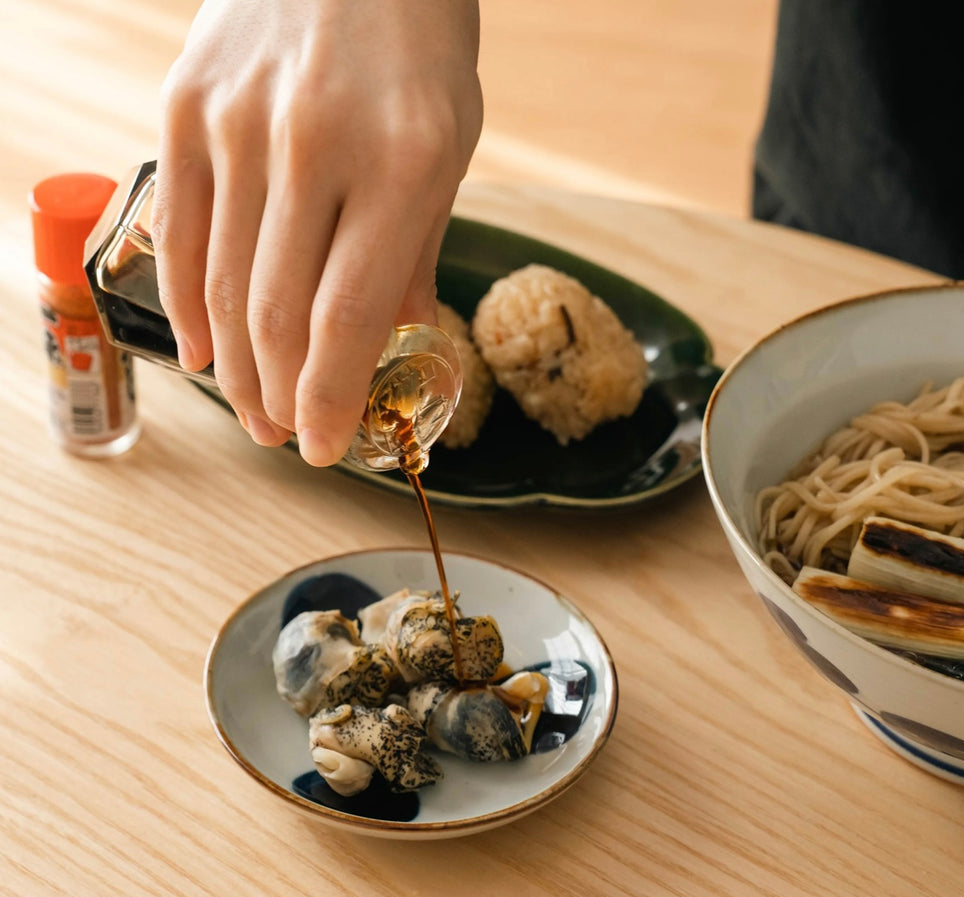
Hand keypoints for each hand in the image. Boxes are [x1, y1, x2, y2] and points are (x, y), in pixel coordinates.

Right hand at [152, 0, 481, 464]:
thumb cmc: (417, 47)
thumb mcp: (450, 147)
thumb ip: (413, 252)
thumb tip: (394, 344)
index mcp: (405, 162)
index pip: (349, 319)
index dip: (329, 400)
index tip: (323, 448)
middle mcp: (316, 144)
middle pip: (279, 316)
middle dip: (281, 397)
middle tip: (287, 436)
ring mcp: (239, 123)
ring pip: (224, 286)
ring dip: (236, 368)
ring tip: (253, 409)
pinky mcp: (186, 106)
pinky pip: (178, 233)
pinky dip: (187, 304)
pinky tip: (201, 350)